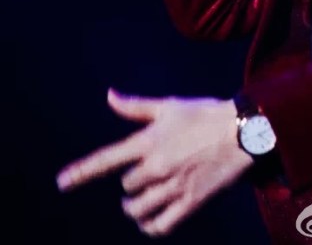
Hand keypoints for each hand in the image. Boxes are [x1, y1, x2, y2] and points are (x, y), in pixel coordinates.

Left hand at [56, 89, 250, 236]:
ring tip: (137, 204)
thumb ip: (135, 106)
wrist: (242, 131)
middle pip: (127, 186)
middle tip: (143, 174)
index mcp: (149, 141)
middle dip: (131, 182)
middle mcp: (157, 166)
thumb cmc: (204, 113)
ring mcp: (174, 186)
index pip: (107, 159)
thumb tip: (109, 94)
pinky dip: (151, 226)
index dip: (81, 172)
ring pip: (139, 209)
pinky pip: (161, 225)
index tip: (61, 182)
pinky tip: (150, 221)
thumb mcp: (169, 105)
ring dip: (135, 208)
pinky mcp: (190, 202)